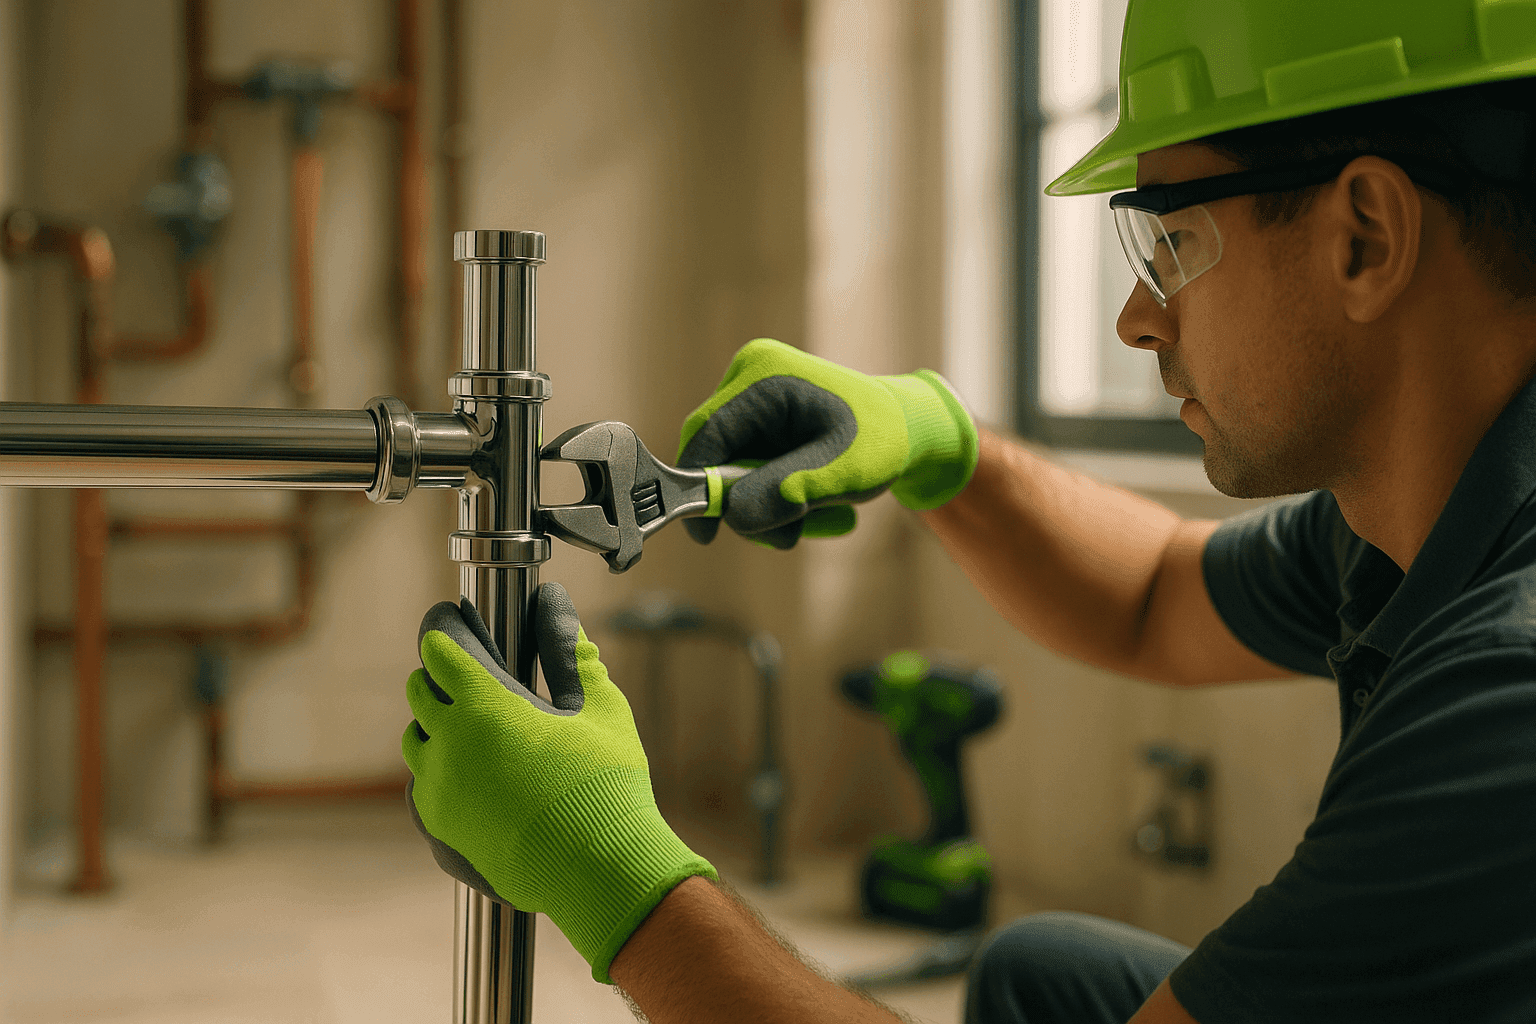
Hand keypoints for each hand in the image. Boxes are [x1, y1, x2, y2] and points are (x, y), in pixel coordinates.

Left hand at [401, 583, 715, 982]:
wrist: (597, 867)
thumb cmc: (604, 784)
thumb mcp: (601, 709)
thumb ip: (574, 654)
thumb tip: (558, 608)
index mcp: (485, 705)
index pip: (441, 651)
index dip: (445, 630)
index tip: (451, 620)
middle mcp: (450, 742)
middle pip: (419, 691)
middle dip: (439, 675)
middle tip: (468, 672)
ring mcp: (439, 787)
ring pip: (415, 739)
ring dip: (435, 724)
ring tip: (471, 725)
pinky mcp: (441, 825)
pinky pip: (423, 783)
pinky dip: (440, 768)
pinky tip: (474, 772)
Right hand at [677, 338, 978, 547]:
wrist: (910, 429)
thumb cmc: (883, 441)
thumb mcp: (843, 471)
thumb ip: (790, 491)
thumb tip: (736, 516)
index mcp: (763, 375)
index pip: (705, 435)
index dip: (699, 487)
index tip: (706, 536)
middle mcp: (749, 380)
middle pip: (716, 459)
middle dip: (750, 504)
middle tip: (794, 533)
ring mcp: (753, 402)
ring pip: (732, 475)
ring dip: (770, 508)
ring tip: (822, 516)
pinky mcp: (760, 425)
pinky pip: (748, 475)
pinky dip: (776, 499)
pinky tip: (814, 503)